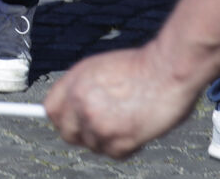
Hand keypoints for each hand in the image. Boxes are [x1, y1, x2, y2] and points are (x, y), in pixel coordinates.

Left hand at [46, 45, 199, 160]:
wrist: (168, 70)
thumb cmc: (141, 67)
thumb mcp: (99, 68)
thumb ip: (81, 88)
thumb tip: (71, 108)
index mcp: (74, 82)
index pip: (51, 111)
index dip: (63, 119)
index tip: (72, 122)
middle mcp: (81, 103)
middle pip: (67, 133)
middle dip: (83, 133)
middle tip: (103, 127)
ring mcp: (98, 123)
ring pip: (93, 145)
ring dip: (108, 139)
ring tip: (128, 120)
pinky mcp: (119, 140)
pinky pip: (114, 154)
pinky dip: (127, 147)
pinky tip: (138, 129)